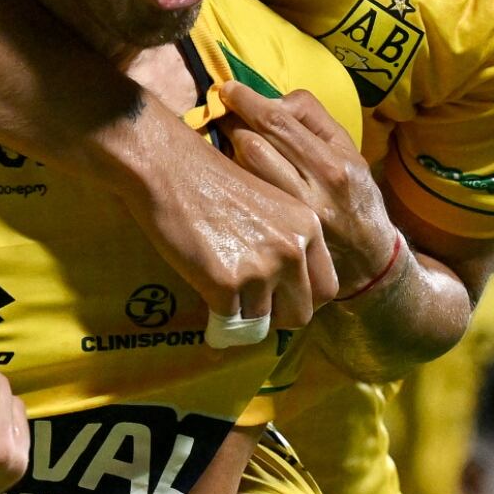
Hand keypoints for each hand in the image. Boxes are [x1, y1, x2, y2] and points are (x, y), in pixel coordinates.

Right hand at [113, 113, 335, 339]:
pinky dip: (217, 326)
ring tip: (224, 308)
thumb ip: (282, 238)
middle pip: (300, 314)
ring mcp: (262, 269)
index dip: (301, 301)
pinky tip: (208, 319)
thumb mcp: (267, 204)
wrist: (168, 167)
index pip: (326, 288)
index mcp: (308, 228)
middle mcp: (293, 250)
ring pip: (262, 323)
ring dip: (243, 321)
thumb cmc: (207, 177)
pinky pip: (229, 324)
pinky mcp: (226, 283)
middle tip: (252, 312)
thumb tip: (277, 282)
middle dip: (276, 320)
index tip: (280, 302)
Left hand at [219, 82, 405, 302]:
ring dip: (228, 149)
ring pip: (244, 169)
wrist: (366, 255)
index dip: (248, 100)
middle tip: (220, 112)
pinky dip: (232, 176)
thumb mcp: (347, 151)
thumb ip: (314, 120)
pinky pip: (245, 195)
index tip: (229, 89)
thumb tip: (271, 100)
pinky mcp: (278, 235)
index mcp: (334, 161)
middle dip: (232, 123)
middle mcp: (316, 188)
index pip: (279, 121)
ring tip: (224, 140)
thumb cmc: (353, 193)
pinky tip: (229, 171)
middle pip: (254, 144)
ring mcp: (294, 215)